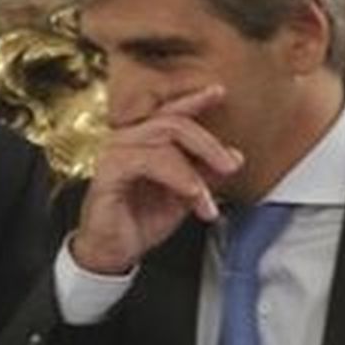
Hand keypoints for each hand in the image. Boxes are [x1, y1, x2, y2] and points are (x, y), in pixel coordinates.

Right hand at [71, 86, 241, 274]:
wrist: (113, 253)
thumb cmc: (139, 221)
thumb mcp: (184, 197)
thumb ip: (205, 174)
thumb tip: (235, 156)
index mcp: (143, 143)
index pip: (170, 114)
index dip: (194, 100)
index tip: (218, 92)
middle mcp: (127, 141)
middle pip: (173, 123)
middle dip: (209, 144)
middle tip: (231, 166)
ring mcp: (116, 154)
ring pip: (164, 138)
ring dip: (195, 168)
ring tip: (207, 197)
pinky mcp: (110, 172)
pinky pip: (148, 160)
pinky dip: (177, 175)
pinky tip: (191, 192)